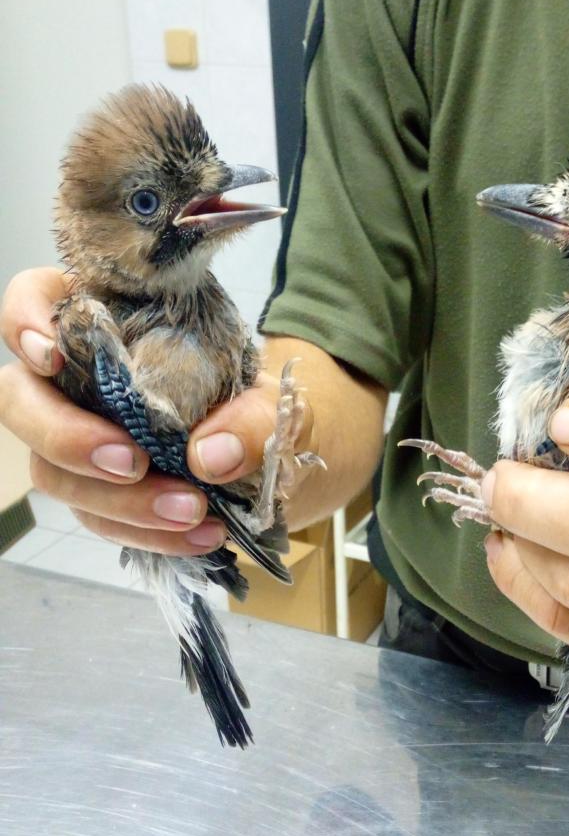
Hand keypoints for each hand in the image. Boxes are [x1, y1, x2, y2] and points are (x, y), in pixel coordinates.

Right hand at [0, 268, 308, 555]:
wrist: (276, 458)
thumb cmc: (257, 406)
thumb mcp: (275, 403)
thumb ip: (253, 419)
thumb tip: (211, 456)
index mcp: (106, 323)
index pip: (35, 300)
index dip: (25, 321)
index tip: (53, 355)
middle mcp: (74, 380)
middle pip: (20, 400)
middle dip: (65, 437)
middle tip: (132, 462)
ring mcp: (77, 440)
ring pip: (54, 473)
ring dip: (119, 500)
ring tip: (192, 510)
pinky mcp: (97, 492)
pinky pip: (99, 518)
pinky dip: (148, 533)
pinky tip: (200, 536)